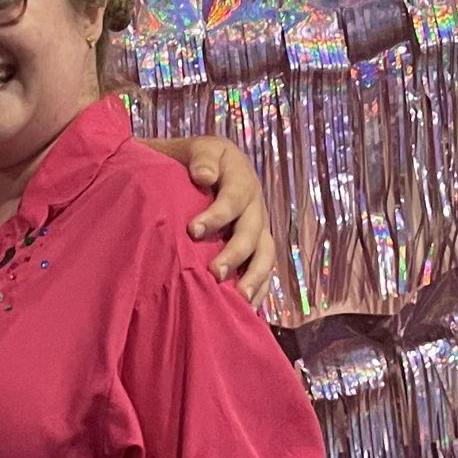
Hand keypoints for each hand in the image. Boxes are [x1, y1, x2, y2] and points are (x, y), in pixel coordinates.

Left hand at [177, 135, 276, 300]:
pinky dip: (260, 289)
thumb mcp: (198, 148)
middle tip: (214, 272)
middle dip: (234, 254)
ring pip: (265, 255)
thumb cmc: (195, 161)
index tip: (193, 229)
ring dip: (254, 277)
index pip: (234, 198)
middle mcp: (255, 206)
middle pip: (252, 233)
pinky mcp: (257, 247)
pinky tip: (248, 309)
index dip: (217, 215)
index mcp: (241, 179)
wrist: (203, 168)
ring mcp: (258, 229)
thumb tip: (205, 177)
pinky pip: (265, 270)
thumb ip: (202, 158)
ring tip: (240, 299)